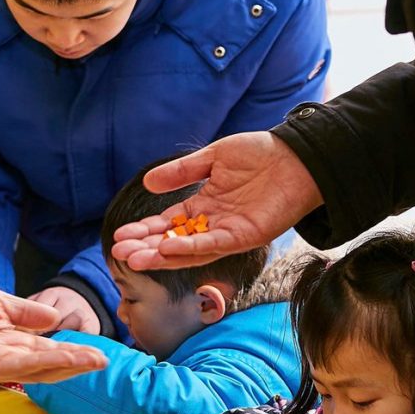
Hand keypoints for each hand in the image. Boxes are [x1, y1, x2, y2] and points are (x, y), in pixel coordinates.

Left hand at [0, 282, 107, 385]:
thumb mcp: (1, 303)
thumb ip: (28, 312)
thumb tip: (56, 318)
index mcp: (15, 342)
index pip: (51, 350)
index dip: (75, 351)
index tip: (98, 351)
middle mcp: (12, 357)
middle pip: (52, 365)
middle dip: (79, 363)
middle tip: (104, 360)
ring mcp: (2, 366)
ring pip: (43, 369)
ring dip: (69, 365)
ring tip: (94, 360)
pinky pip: (24, 366)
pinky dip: (46, 362)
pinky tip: (66, 358)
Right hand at [110, 132, 321, 270]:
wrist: (296, 156)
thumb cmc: (259, 154)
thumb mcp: (213, 158)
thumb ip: (182, 172)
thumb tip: (148, 183)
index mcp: (204, 205)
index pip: (168, 224)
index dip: (144, 231)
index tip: (120, 236)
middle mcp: (213, 224)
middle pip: (173, 242)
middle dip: (145, 248)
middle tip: (118, 253)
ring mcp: (228, 233)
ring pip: (188, 251)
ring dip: (161, 256)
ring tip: (135, 258)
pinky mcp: (245, 237)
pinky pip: (212, 246)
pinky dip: (189, 249)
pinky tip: (167, 249)